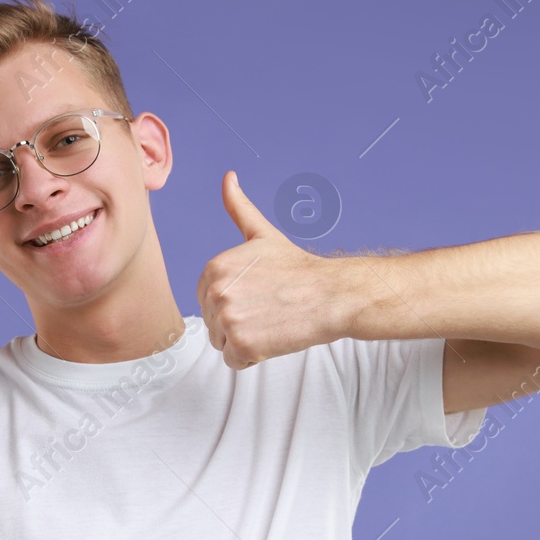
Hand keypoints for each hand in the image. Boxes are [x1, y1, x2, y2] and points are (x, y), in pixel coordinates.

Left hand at [197, 171, 340, 369]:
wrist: (332, 294)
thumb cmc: (299, 269)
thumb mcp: (262, 235)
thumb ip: (238, 208)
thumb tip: (228, 177)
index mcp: (214, 267)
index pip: (207, 302)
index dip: (235, 303)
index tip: (260, 294)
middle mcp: (215, 291)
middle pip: (213, 324)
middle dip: (238, 323)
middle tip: (269, 309)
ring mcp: (227, 318)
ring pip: (222, 344)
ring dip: (245, 341)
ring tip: (271, 322)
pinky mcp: (241, 344)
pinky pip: (234, 362)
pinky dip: (253, 358)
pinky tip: (273, 337)